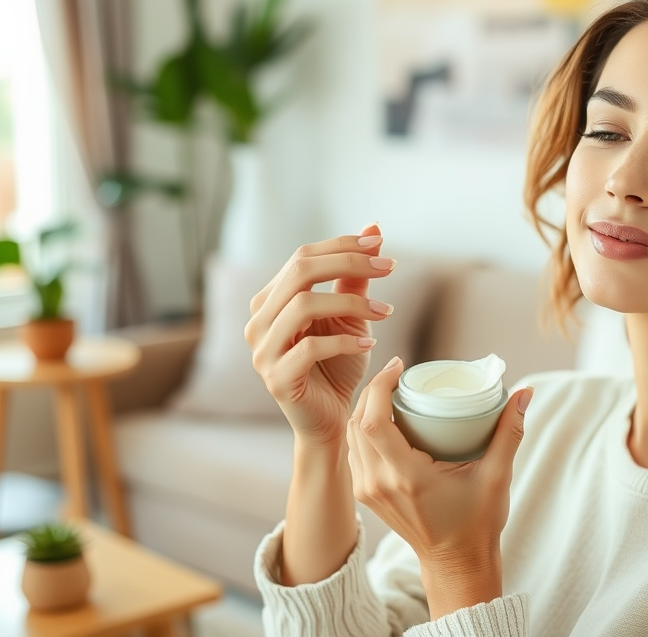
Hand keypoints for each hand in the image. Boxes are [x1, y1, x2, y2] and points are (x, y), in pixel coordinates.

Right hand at [245, 224, 396, 446]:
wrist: (330, 419)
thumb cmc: (337, 365)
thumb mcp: (350, 317)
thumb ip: (355, 278)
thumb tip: (374, 229)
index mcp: (271, 300)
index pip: (302, 257)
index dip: (342, 246)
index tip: (380, 245)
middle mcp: (259, 320)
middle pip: (299, 272)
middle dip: (348, 263)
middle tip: (388, 268)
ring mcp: (263, 349)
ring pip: (303, 306)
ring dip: (351, 303)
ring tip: (383, 311)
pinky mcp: (276, 377)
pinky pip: (310, 348)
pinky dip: (344, 343)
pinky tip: (368, 346)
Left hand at [347, 356, 533, 617]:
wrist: (455, 564)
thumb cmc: (476, 523)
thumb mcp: (497, 477)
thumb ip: (510, 432)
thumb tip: (525, 393)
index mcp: (406, 477)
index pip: (372, 420)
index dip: (379, 386)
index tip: (401, 366)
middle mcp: (379, 483)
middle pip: (357, 421)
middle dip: (373, 389)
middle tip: (399, 372)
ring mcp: (368, 490)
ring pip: (352, 435)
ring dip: (366, 406)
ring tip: (392, 388)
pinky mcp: (366, 493)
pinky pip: (355, 450)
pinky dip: (364, 426)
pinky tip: (385, 414)